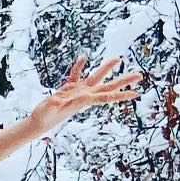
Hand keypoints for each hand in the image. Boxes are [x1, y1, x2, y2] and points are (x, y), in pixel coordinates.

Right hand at [27, 57, 143, 133]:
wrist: (39, 122)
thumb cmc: (44, 118)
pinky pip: (76, 75)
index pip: (104, 97)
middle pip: (108, 87)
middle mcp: (84, 96)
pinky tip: (83, 58)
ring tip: (118, 58)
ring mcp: (78, 91)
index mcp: (82, 101)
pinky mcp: (68, 89)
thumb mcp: (47, 111)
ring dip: (107, 68)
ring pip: (96, 78)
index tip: (134, 93)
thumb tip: (55, 101)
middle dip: (123, 81)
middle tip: (139, 75)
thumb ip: (51, 105)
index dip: (119, 95)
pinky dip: (79, 67)